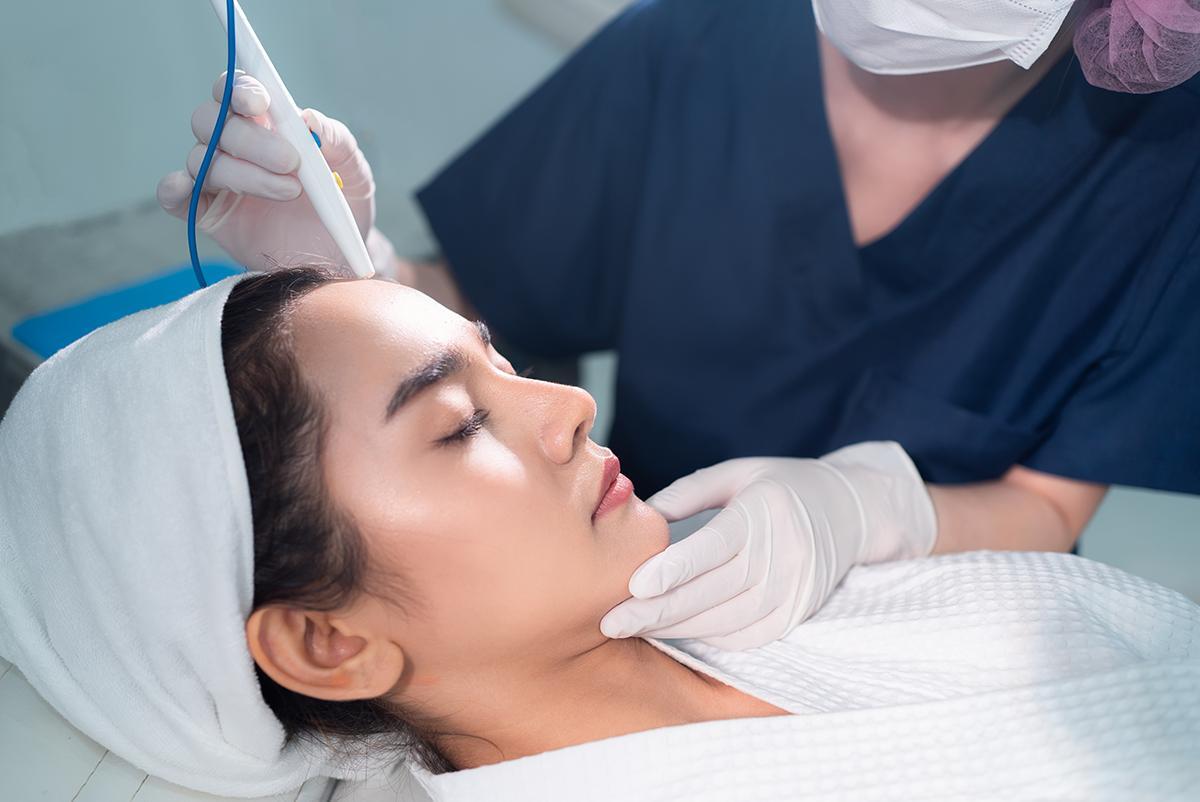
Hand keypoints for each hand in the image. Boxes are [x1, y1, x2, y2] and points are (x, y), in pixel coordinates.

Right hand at [157, 71, 394, 275]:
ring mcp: (218, 182)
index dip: (239, 88)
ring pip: (203, 159)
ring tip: (291, 191)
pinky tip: (186, 188)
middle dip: (250, 139)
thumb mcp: (354, 171)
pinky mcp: (209, 216)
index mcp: (265, 125)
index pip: (233, 92)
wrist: (341, 258)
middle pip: (212, 122)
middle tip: (291, 162)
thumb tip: (308, 118)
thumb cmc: (344, 206)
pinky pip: (175, 198)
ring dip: (246, 173)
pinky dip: (174, 188)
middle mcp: (234, 148)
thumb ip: (338, 140)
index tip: (260, 101)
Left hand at [600, 442, 936, 649]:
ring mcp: (795, 590)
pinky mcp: (797, 614)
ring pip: (727, 621)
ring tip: (630, 627)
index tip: (635, 585)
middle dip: (659, 612)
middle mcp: (784, 554)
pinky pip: (746, 636)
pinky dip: (707, 636)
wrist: (849, 512)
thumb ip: (688, 492)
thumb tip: (637, 514)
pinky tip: (674, 629)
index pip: (716, 547)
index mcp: (764, 512)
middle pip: (715, 592)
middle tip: (610, 622)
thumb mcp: (736, 473)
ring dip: (676, 628)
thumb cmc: (779, 486)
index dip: (676, 569)